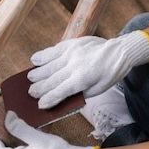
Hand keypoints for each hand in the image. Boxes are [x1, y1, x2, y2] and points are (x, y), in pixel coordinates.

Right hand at [28, 31, 148, 108]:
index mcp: (83, 79)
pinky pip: (53, 50)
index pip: (61, 91)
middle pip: (52, 78)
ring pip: (50, 64)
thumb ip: (80, 93)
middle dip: (40, 87)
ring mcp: (71, 53)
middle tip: (30, 93)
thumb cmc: (109, 74)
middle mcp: (75, 65)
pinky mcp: (71, 44)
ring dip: (38, 72)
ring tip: (29, 78)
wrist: (119, 51)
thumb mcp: (98, 89)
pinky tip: (34, 60)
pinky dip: (42, 55)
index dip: (50, 99)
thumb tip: (62, 97)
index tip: (40, 105)